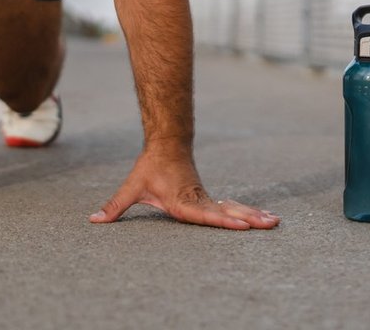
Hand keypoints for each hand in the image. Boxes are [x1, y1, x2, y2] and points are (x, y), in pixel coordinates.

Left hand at [89, 143, 279, 230]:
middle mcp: (199, 201)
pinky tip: (265, 219)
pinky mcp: (210, 198)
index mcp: (183, 202)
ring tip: (275, 222)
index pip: (206, 215)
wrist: (166, 144)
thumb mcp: (132, 187)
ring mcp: (207, 199)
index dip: (224, 222)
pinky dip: (249, 213)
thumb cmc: (149, 168)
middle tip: (270, 225)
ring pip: (234, 208)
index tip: (243, 226)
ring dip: (254, 215)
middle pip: (228, 213)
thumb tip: (94, 220)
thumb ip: (115, 206)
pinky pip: (233, 207)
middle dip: (250, 220)